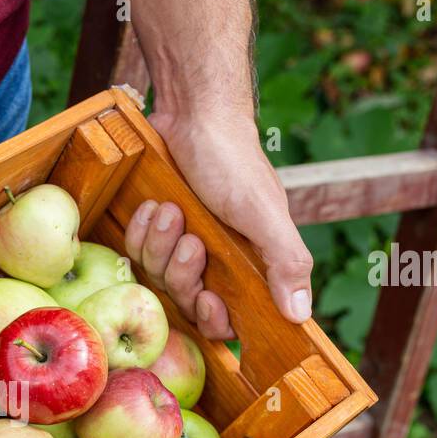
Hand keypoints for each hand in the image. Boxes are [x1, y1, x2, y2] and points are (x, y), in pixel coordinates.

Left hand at [126, 111, 312, 339]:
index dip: (214, 320)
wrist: (194, 116)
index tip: (209, 299)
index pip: (227, 321)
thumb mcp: (265, 214)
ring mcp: (179, 247)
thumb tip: (301, 315)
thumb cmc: (234, 163)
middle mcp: (213, 262)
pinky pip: (135, 252)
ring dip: (161, 243)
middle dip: (183, 273)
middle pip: (186, 301)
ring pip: (158, 274)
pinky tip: (152, 205)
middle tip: (192, 239)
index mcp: (247, 266)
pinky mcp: (153, 231)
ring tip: (171, 209)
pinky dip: (141, 230)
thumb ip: (286, 262)